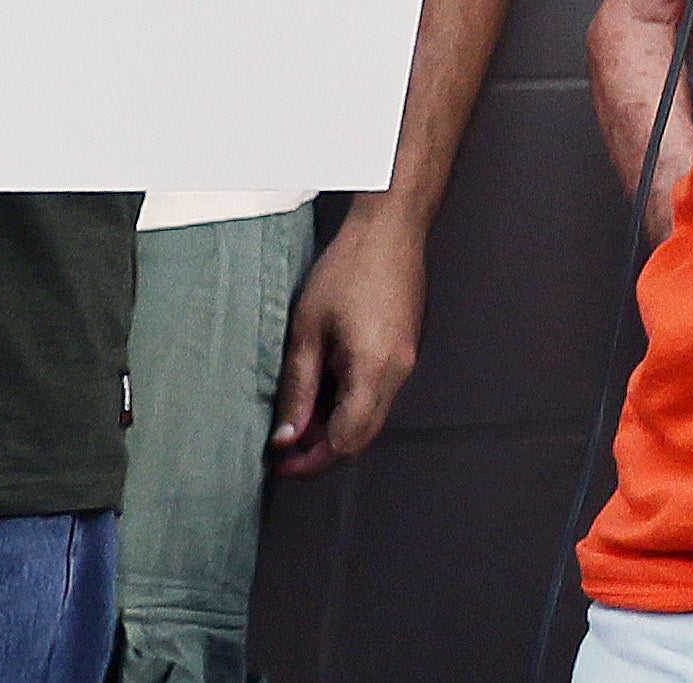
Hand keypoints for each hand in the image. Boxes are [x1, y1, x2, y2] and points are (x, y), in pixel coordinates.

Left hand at [277, 198, 428, 473]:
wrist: (391, 229)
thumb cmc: (350, 267)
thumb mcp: (308, 329)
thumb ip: (298, 388)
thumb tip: (288, 434)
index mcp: (374, 369)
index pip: (345, 440)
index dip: (312, 460)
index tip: (285, 463)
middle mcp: (398, 372)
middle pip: (363, 437)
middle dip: (324, 450)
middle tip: (288, 446)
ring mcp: (407, 362)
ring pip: (372, 417)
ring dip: (337, 427)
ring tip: (301, 413)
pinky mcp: (407, 350)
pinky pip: (381, 394)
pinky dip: (352, 404)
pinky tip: (327, 388)